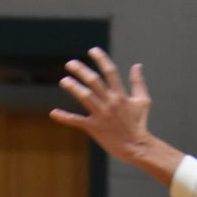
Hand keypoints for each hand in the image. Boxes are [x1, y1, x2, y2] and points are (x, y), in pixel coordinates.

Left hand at [51, 47, 153, 164]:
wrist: (136, 146)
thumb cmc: (139, 123)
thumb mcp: (143, 100)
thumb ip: (138, 82)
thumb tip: (137, 65)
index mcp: (121, 95)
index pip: (110, 72)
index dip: (101, 59)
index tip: (92, 50)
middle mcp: (110, 102)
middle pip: (94, 82)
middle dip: (82, 71)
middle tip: (70, 63)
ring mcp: (101, 115)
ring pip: (85, 97)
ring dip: (74, 88)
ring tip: (64, 81)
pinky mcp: (94, 127)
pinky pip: (77, 121)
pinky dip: (65, 117)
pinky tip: (53, 113)